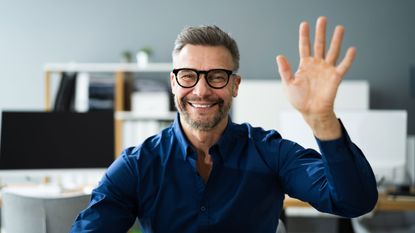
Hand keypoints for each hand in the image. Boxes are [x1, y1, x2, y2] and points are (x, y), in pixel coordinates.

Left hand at [276, 16, 355, 138]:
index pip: (304, 46)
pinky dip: (348, 59)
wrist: (311, 112)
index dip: (304, 35)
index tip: (304, 24)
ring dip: (336, 40)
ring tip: (340, 28)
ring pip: (332, 52)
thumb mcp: (288, 84)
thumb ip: (284, 70)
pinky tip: (352, 49)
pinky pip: (343, 66)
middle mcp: (317, 65)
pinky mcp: (335, 78)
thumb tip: (279, 56)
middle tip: (322, 19)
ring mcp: (327, 70)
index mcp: (305, 65)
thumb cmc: (299, 100)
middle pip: (319, 45)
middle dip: (321, 32)